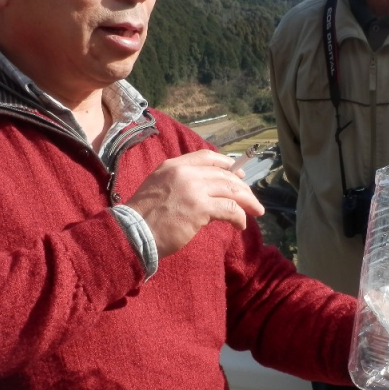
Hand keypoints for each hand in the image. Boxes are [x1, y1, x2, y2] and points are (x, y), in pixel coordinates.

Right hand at [127, 150, 265, 258]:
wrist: (133, 233)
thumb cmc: (143, 217)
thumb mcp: (158, 188)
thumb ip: (180, 184)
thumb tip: (206, 193)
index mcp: (173, 165)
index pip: (207, 156)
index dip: (226, 164)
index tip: (238, 174)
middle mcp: (185, 172)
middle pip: (224, 174)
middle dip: (242, 187)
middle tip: (251, 200)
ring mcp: (194, 189)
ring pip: (232, 190)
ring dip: (247, 202)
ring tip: (255, 211)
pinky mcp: (200, 208)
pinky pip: (230, 209)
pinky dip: (239, 217)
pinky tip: (240, 225)